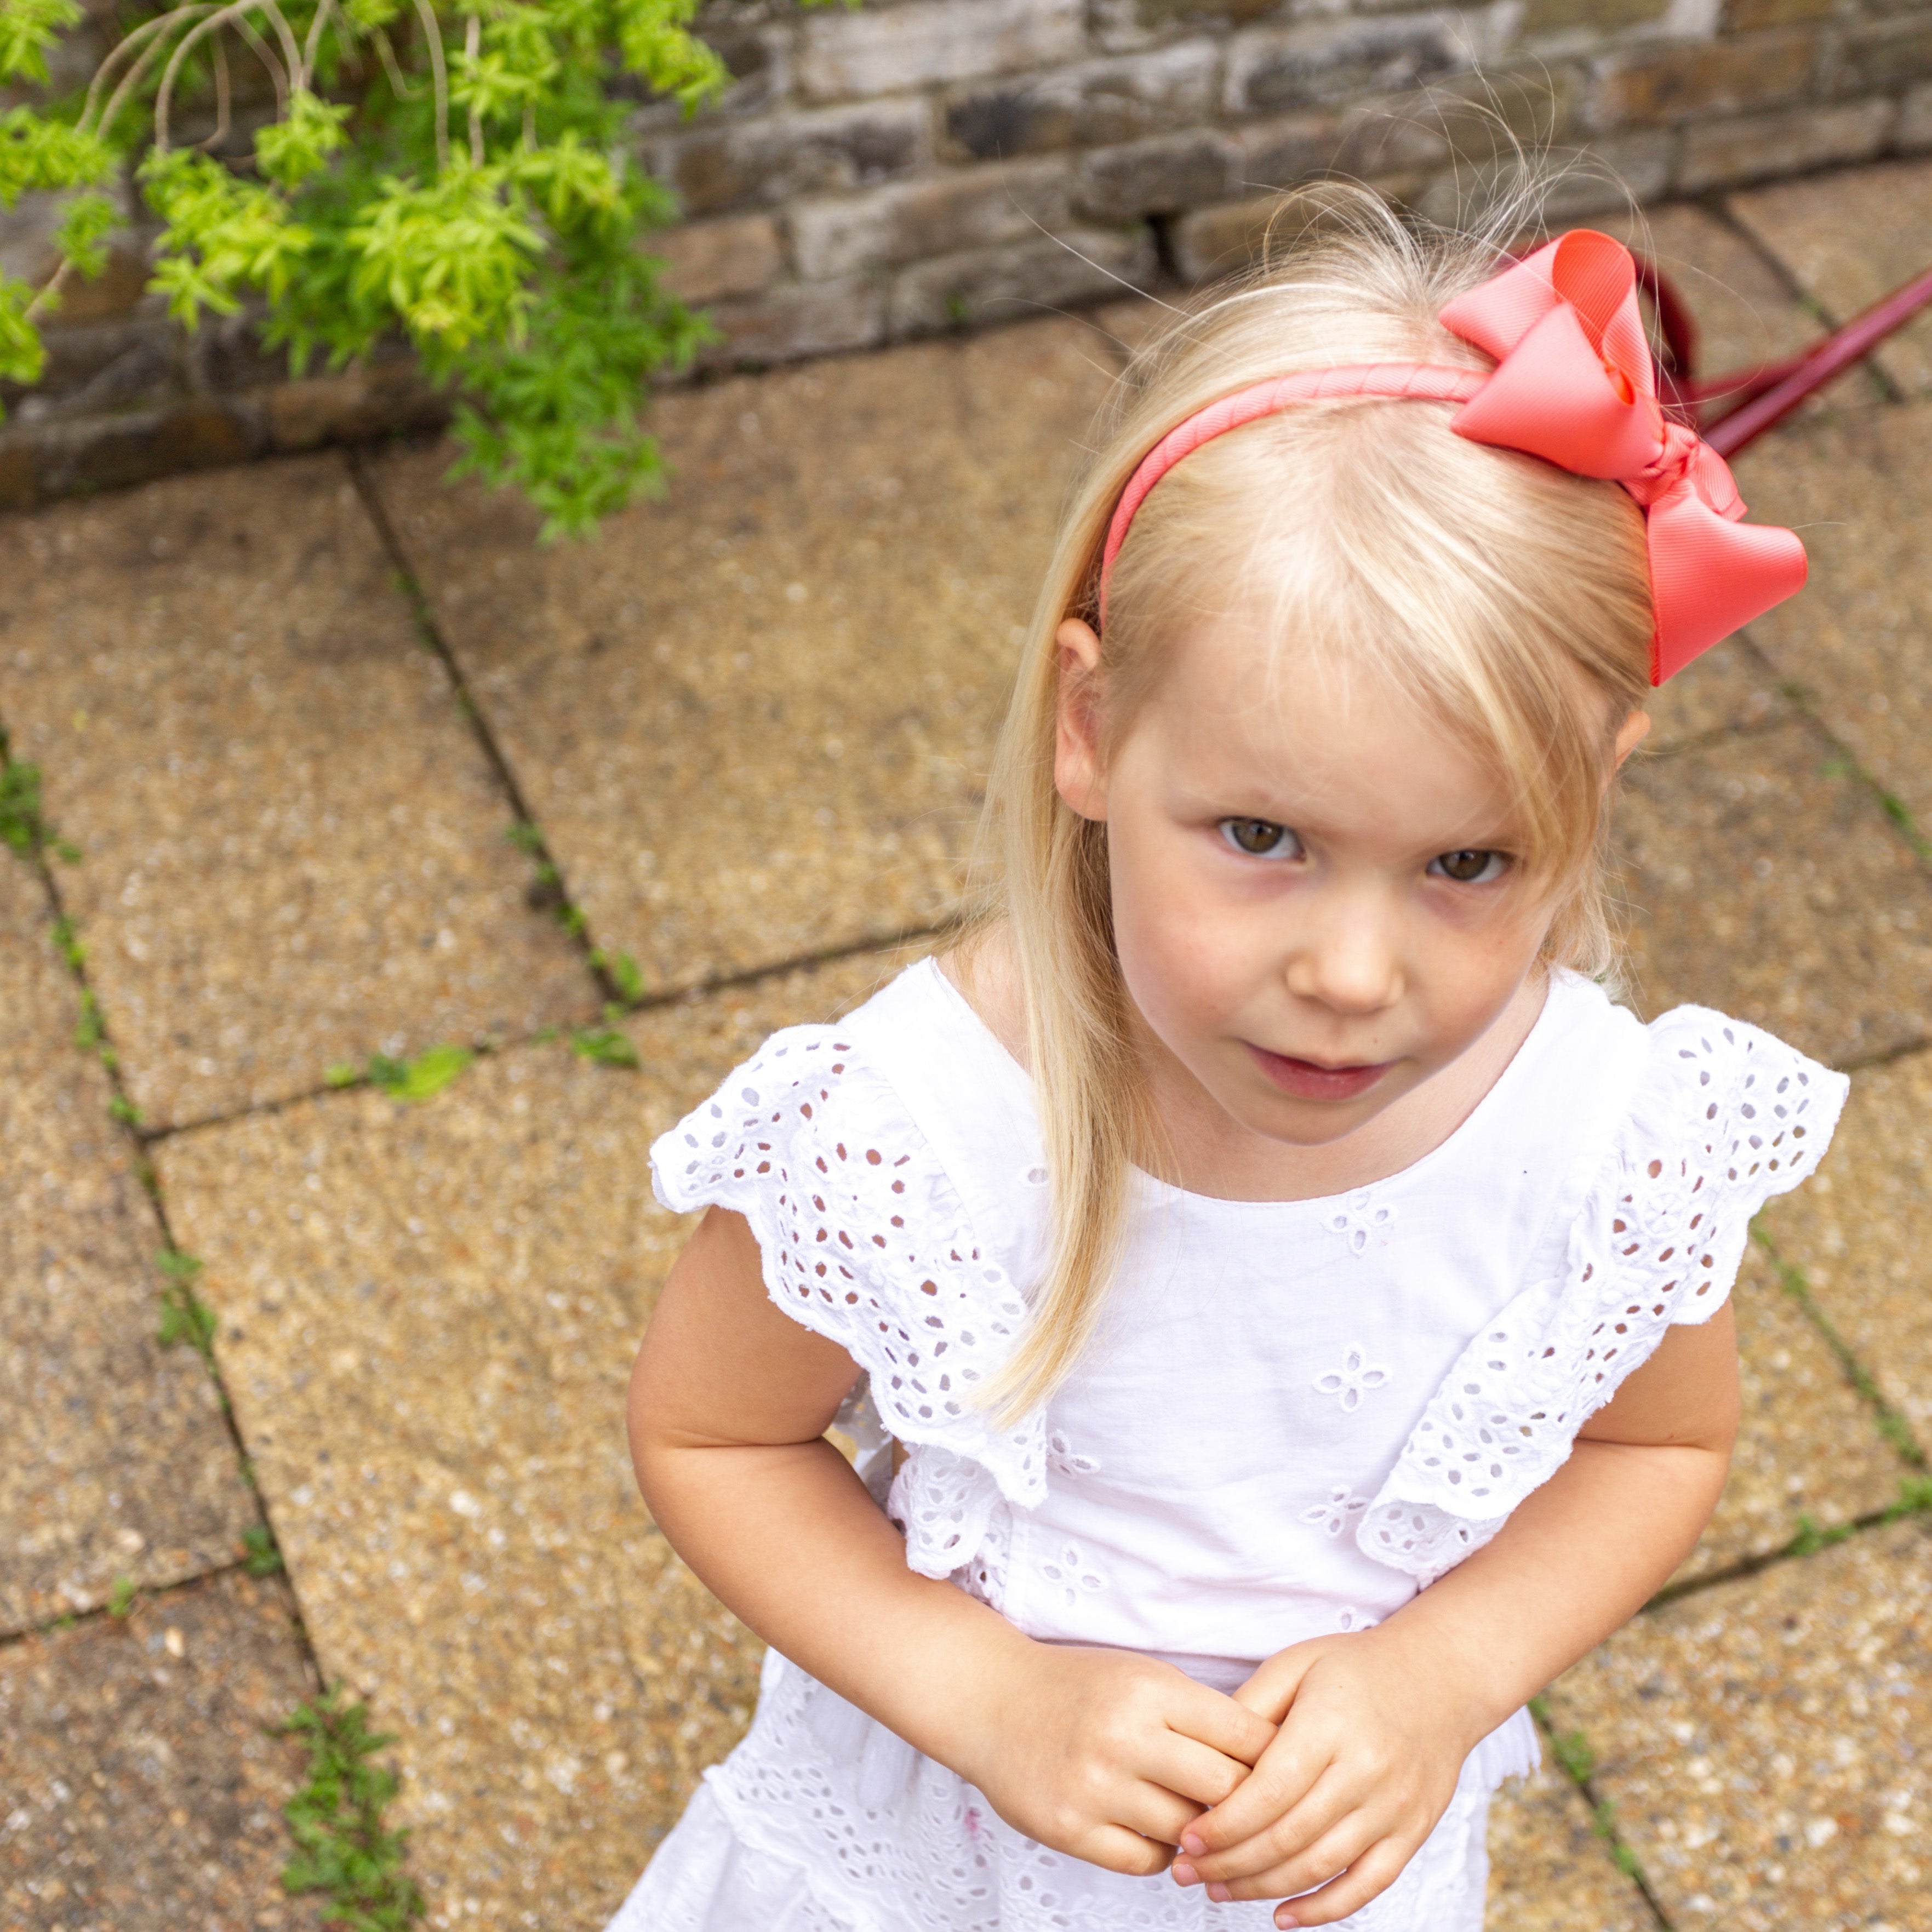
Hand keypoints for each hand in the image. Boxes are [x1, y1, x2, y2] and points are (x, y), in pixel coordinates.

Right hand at [954, 1641, 1277, 1878]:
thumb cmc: (1079, 1688)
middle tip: (1250, 1804)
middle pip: (1225, 1790)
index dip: (1273, 1757)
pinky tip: (1152, 1828)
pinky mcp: (1070, 1829)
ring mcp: (1094, 1787)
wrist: (991, 1700)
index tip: (1283, 1768)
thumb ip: (1200, 1716)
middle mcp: (1123, 1736)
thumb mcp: (1142, 1677)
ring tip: (1196, 1814)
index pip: (1243, 1735)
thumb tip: (1272, 1764)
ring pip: (1189, 1833)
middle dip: (1245, 1801)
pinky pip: (1146, 1860)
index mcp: (1149, 1690)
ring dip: (1203, 1832)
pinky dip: (1161, 1852)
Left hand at [1168, 1629, 1485, 1924]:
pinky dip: (1324, 1908)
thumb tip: (1206, 1754)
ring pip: (1321, 1866)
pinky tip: (1284, 1915)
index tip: (1188, 1839)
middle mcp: (1365, 1771)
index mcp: (1330, 1725)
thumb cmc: (1359, 1667)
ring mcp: (1393, 1807)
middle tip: (1190, 1872)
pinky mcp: (1412, 1832)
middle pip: (1289, 1836)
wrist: (1441, 1678)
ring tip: (1221, 1890)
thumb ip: (1251, 1706)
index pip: (1268, 1793)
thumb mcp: (1297, 1663)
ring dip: (1264, 1888)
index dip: (1224, 1825)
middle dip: (1231, 1863)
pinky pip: (1366, 1885)